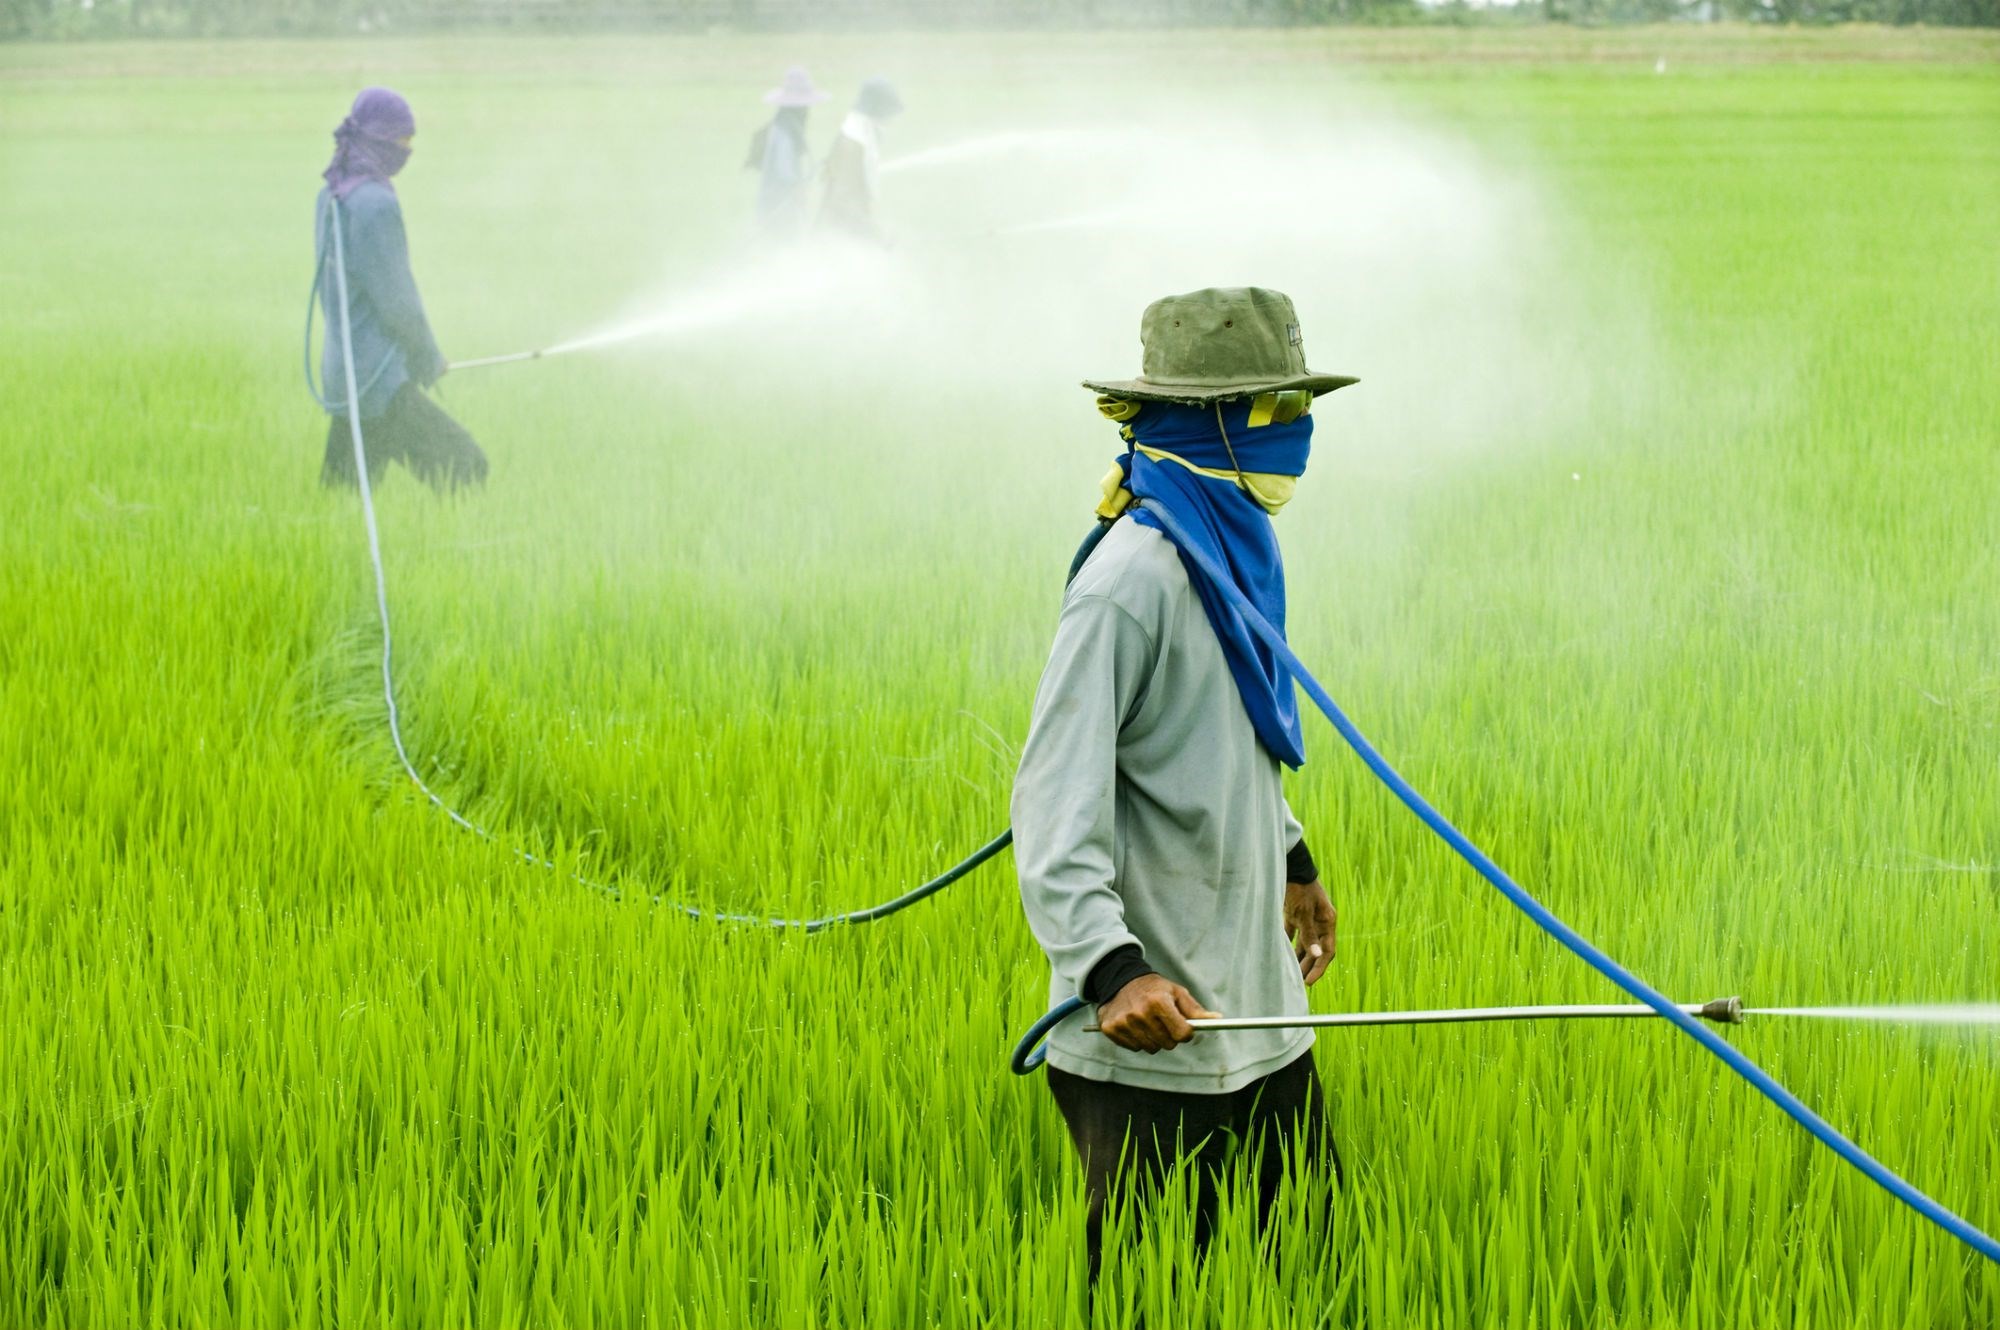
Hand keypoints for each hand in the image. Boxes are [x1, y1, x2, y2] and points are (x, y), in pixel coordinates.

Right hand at [1096, 974, 1219, 1053]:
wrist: (1120, 980)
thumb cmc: (1155, 988)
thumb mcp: (1176, 992)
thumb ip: (1195, 1010)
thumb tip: (1217, 1020)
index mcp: (1158, 1002)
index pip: (1182, 1034)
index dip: (1186, 1032)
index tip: (1182, 1026)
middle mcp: (1140, 1013)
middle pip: (1168, 1044)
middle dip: (1170, 1036)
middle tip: (1163, 1022)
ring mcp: (1124, 1023)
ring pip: (1151, 1048)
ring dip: (1154, 1039)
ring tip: (1148, 1023)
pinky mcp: (1111, 1029)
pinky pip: (1134, 1048)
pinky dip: (1138, 1040)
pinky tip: (1135, 1025)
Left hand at [1285, 879, 1336, 985]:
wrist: (1290, 867)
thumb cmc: (1299, 889)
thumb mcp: (1304, 913)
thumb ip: (1309, 935)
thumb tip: (1317, 956)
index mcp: (1327, 922)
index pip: (1328, 951)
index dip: (1319, 968)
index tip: (1308, 982)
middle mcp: (1320, 922)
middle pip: (1315, 950)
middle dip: (1307, 966)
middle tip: (1297, 982)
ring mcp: (1307, 918)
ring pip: (1304, 943)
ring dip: (1298, 957)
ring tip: (1290, 972)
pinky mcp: (1295, 914)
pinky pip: (1292, 934)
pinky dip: (1288, 944)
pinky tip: (1281, 954)